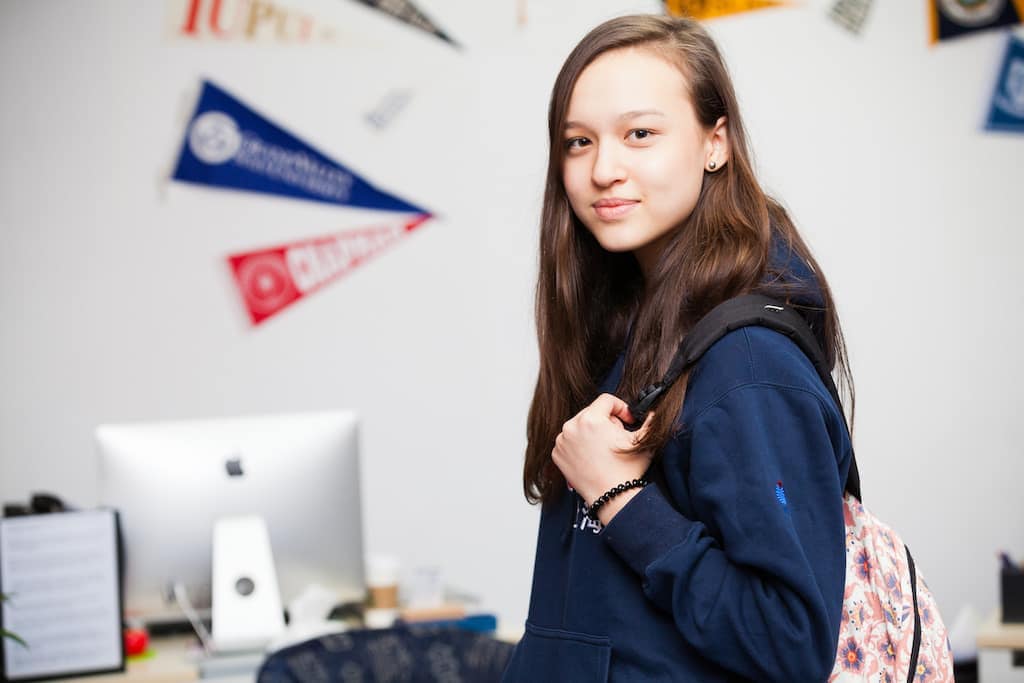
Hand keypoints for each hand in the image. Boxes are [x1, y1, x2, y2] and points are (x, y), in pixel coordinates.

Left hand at [552, 393, 653, 520]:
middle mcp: (571, 426)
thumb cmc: (627, 470)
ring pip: (580, 426)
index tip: (627, 420)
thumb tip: (652, 411)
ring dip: (592, 432)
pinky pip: (569, 440)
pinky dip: (579, 445)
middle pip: (592, 412)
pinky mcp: (557, 454)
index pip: (606, 400)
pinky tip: (592, 456)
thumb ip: (649, 420)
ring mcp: (562, 441)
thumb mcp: (642, 441)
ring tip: (604, 449)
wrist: (611, 497)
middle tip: (616, 438)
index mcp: (591, 419)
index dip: (621, 408)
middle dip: (606, 422)